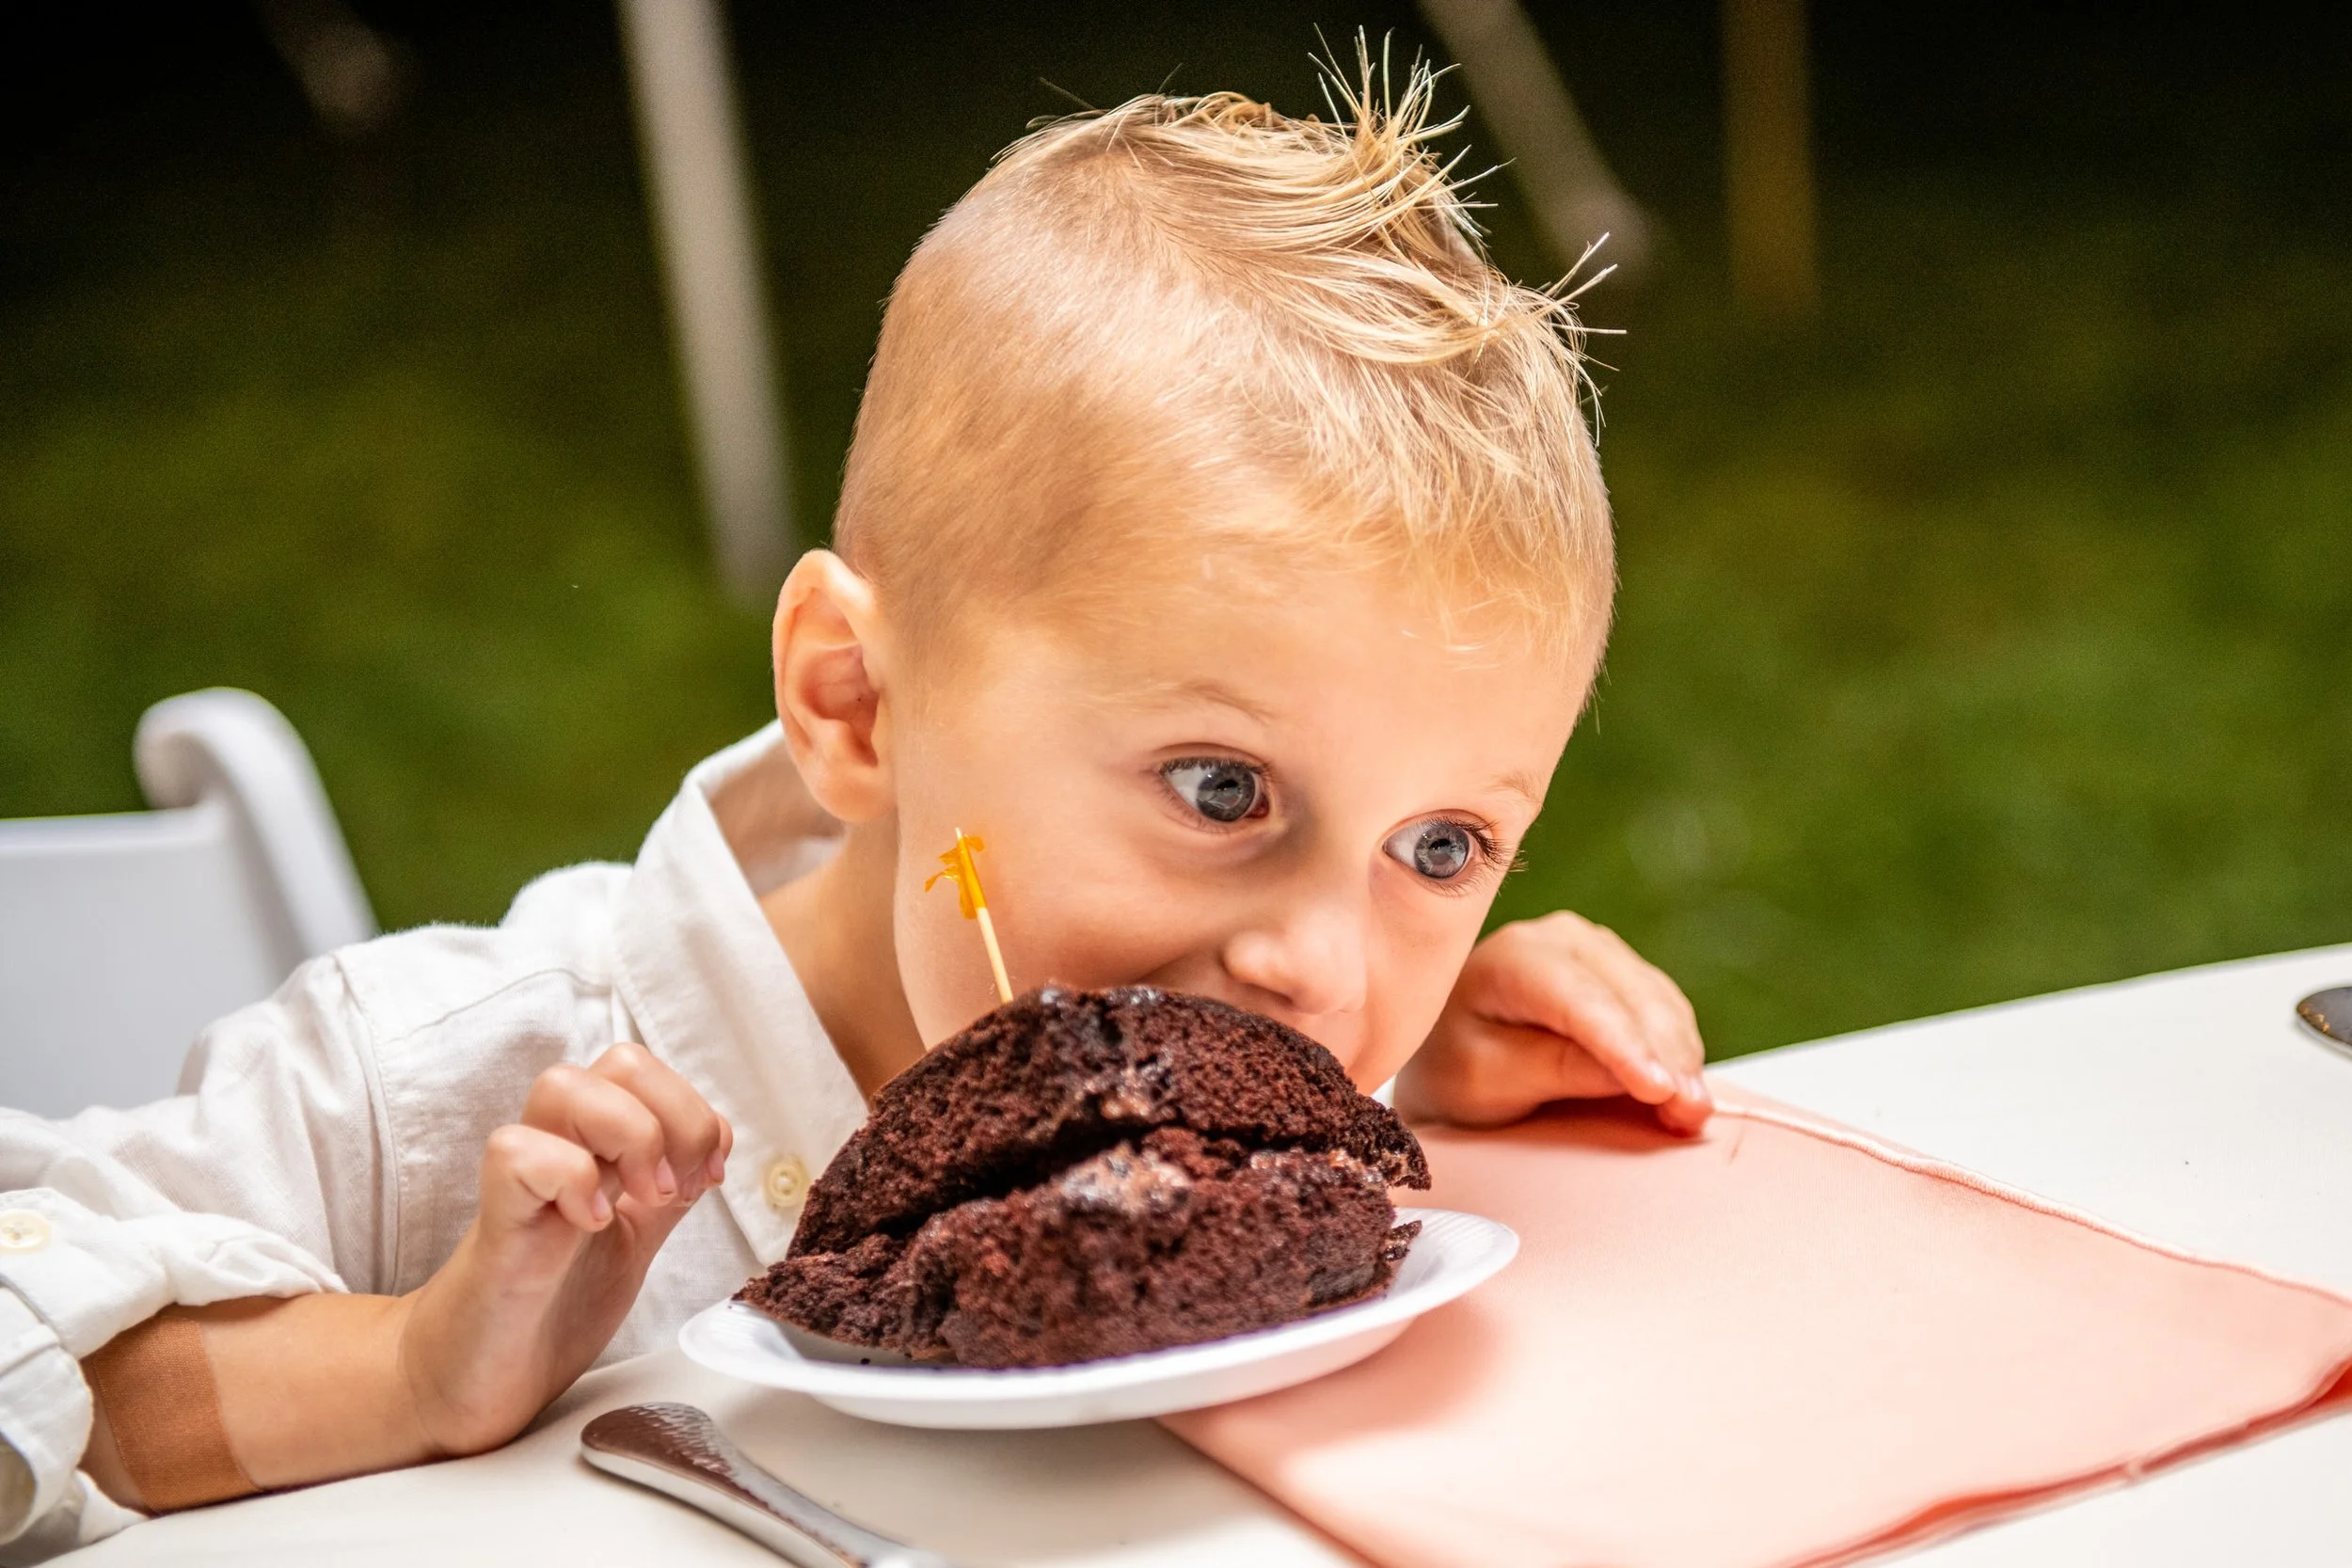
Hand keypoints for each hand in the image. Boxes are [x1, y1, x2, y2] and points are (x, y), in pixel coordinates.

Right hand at [396, 1043, 731, 1455]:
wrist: (476, 1382)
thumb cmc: (550, 1308)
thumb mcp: (635, 1240)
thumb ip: (670, 1189)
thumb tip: (717, 1141)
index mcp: (597, 1148)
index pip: (648, 1071)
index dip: (695, 1111)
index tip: (707, 1178)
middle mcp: (559, 1148)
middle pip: (620, 1061)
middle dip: (676, 1115)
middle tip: (676, 1188)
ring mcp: (524, 1182)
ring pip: (562, 1085)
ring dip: (629, 1134)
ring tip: (641, 1200)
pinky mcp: (495, 1225)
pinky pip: (514, 1154)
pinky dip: (571, 1179)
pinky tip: (592, 1225)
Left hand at [1397, 911, 1711, 1133]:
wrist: (1448, 1049)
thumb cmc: (1455, 1066)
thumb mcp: (1484, 1081)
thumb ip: (1550, 1069)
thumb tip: (1626, 1075)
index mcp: (1513, 958)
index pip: (1579, 999)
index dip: (1623, 1044)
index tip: (1657, 1089)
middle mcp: (1561, 939)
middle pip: (1631, 997)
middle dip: (1667, 1057)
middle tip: (1692, 1115)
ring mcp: (1595, 950)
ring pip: (1657, 1001)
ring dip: (1682, 1056)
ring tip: (1694, 1111)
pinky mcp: (1620, 972)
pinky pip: (1664, 1009)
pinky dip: (1679, 1050)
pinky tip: (1687, 1089)